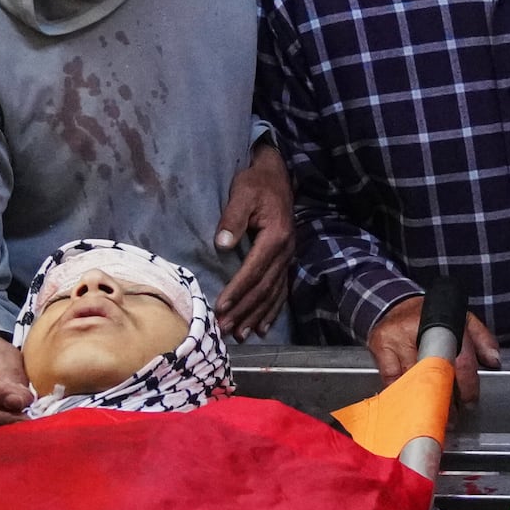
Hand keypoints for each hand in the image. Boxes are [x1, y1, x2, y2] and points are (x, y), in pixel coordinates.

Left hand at [213, 143, 295, 335]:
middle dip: (243, 311)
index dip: (237, 291)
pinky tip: (261, 326)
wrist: (278, 174)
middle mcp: (285, 252)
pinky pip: (281, 291)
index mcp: (275, 237)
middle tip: (224, 329)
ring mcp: (288, 258)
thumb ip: (233, 218)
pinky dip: (271, 311)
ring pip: (272, 294)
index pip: (253, 271)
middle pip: (263, 289)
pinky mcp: (286, 261)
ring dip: (255, 316)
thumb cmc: (256, 183)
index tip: (220, 307)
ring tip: (239, 334)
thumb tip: (222, 243)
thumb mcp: (242, 193)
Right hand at [366, 297, 498, 408]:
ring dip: (424, 402)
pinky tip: (409, 404)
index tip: (469, 402)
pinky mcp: (381, 346)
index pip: (462, 359)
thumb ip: (482, 339)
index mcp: (447, 322)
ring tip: (432, 414)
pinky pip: (391, 379)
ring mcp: (399, 338)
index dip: (467, 386)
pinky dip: (401, 394)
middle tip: (452, 417)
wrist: (395, 304)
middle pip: (436, 373)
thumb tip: (494, 360)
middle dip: (445, 400)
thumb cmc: (430, 316)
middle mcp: (420, 329)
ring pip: (413, 379)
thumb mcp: (462, 319)